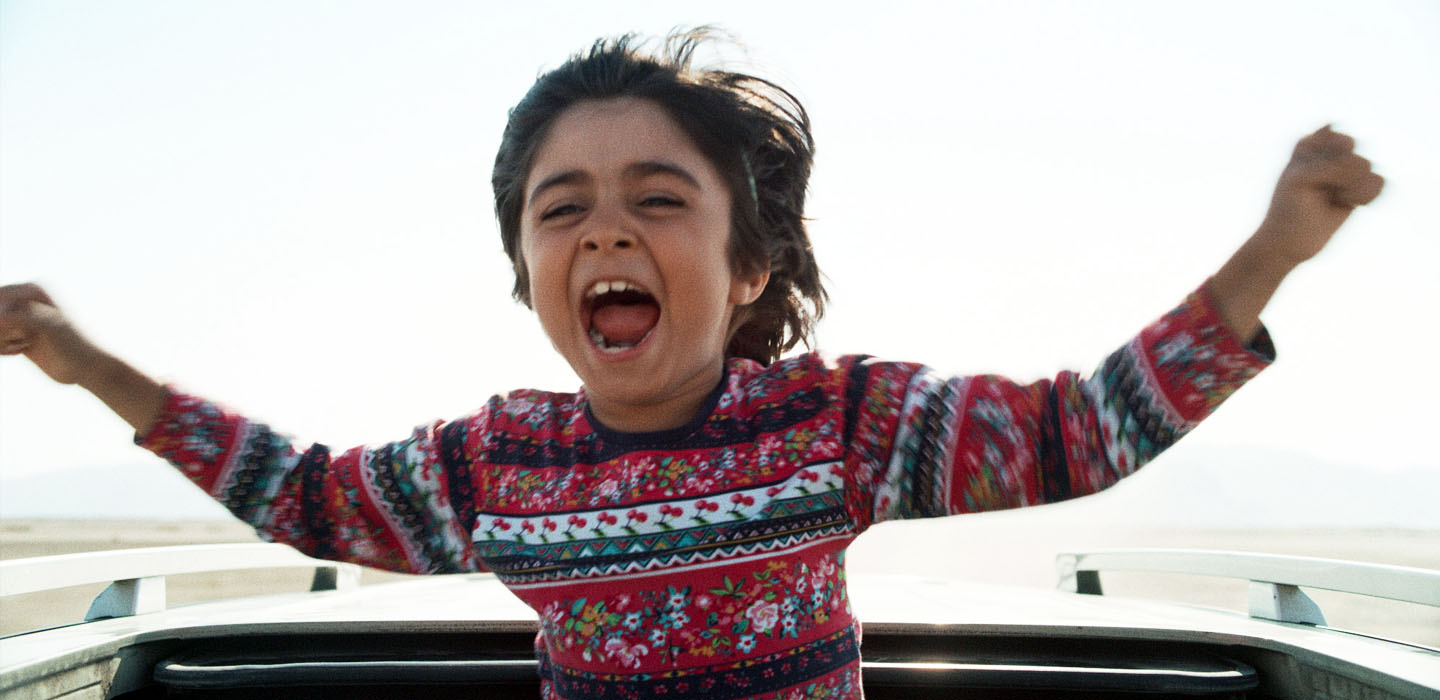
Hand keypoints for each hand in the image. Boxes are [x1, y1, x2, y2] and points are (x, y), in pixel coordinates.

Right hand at [0, 283, 104, 384]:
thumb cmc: (74, 345)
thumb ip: (22, 318)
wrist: (87, 367)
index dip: (3, 319)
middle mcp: (23, 300)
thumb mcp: (50, 328)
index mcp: (32, 289)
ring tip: (26, 343)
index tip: (23, 330)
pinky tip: (22, 349)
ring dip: (1, 341)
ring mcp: (18, 319)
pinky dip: (2, 349)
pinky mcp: (15, 337)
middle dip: (1, 330)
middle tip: (24, 338)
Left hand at [1254, 125, 1383, 264]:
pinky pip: (1380, 182)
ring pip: (1368, 166)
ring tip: (1333, 199)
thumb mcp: (1302, 179)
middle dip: (1339, 178)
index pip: (1335, 139)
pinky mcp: (1359, 187)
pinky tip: (1350, 204)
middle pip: (1352, 155)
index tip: (1305, 177)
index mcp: (1309, 144)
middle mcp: (1329, 152)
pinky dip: (1367, 196)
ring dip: (1351, 189)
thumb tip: (1367, 167)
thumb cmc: (1289, 209)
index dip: (1328, 162)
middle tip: (1319, 192)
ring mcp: (1346, 169)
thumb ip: (1333, 164)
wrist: (1291, 241)